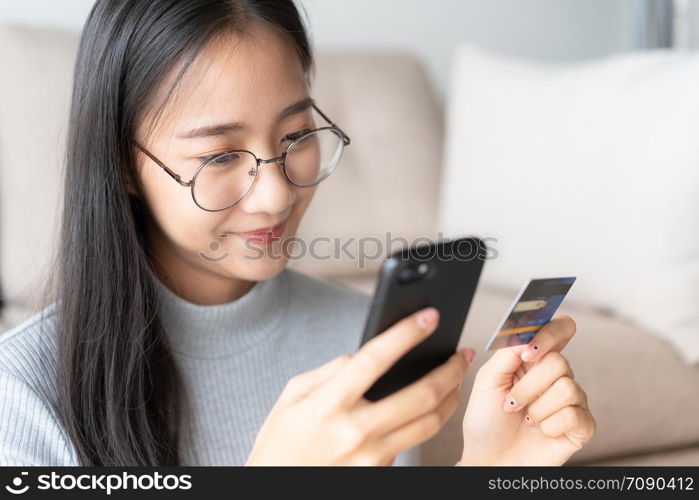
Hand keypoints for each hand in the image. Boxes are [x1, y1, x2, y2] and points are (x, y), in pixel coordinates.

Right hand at [246, 307, 474, 464]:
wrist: (276, 492)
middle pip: (421, 395)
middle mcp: (355, 431)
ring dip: (451, 397)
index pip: (375, 359)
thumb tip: (362, 356)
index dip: (406, 334)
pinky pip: (411, 443)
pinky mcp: (379, 474)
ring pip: (428, 423)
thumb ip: (328, 371)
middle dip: (450, 369)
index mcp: (328, 404)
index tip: (428, 317)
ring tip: (457, 379)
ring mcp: (371, 457)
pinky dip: (426, 422)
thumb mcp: (291, 397)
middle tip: (461, 353)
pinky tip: (432, 407)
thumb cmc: (280, 444)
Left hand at [458, 315, 595, 465]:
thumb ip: (508, 352)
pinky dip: (549, 425)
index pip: (561, 329)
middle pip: (560, 361)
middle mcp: (557, 377)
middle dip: (528, 385)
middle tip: (511, 403)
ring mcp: (572, 401)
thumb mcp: (487, 380)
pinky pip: (574, 414)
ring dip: (537, 408)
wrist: (489, 459)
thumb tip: (528, 333)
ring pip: (568, 387)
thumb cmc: (486, 421)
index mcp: (535, 361)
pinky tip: (540, 431)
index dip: (550, 333)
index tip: (528, 352)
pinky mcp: (581, 426)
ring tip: (524, 419)